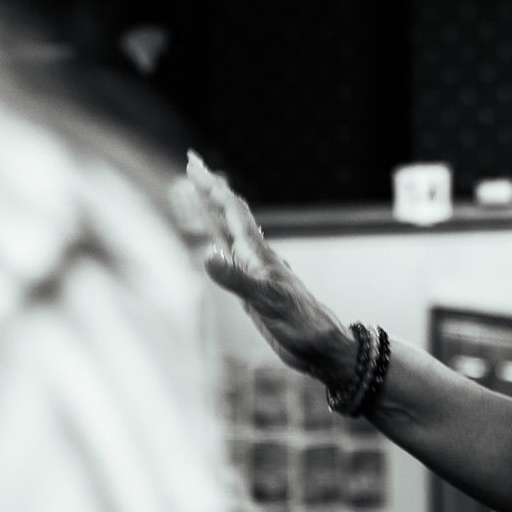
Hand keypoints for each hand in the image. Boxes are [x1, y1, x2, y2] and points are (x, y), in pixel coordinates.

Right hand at [186, 153, 351, 381]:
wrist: (320, 348)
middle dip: (208, 190)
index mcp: (257, 254)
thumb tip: (207, 255)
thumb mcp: (266, 300)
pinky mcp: (251, 290)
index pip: (231, 211)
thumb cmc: (299, 323)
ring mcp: (253, 273)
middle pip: (227, 215)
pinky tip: (213, 244)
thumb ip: (236, 279)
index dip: (212, 188)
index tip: (194, 164)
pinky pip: (228, 259)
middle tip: (192, 164)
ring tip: (195, 194)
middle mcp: (254, 257)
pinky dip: (216, 245)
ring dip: (210, 213)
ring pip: (227, 235)